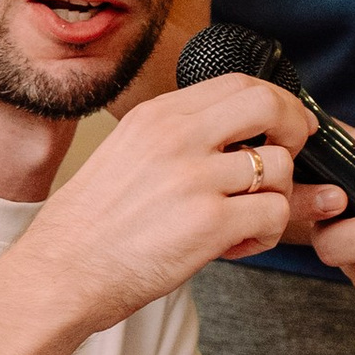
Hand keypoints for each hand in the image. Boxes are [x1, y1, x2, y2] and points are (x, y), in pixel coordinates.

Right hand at [19, 72, 313, 329]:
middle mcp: (176, 137)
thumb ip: (180, 141)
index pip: (237, 82)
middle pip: (269, 104)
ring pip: (279, 166)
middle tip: (288, 160)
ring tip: (245, 222)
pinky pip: (275, 213)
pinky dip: (267, 234)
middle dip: (294, 130)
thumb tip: (240, 139)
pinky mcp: (210, 222)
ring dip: (276, 198)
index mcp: (157, 116)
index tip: (285, 126)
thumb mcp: (129, 157)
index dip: (276, 102)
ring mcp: (194, 177)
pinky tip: (235, 246)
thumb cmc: (92, 227)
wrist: (60, 273)